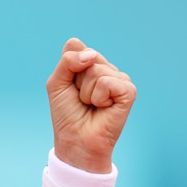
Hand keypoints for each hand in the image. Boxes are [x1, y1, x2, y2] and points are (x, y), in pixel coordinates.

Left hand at [46, 38, 136, 172]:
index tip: (69, 85)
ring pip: (96, 70)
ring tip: (91, 104)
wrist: (76, 140)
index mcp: (90, 64)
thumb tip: (91, 55)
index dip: (67, 66)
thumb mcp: (57, 83)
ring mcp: (119, 79)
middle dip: (76, 80)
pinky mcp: (129, 91)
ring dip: (86, 91)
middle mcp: (106, 68)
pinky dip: (99, 97)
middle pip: (87, 55)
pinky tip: (103, 107)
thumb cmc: (67, 114)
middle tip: (80, 98)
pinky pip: (108, 82)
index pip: (75, 46)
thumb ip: (67, 61)